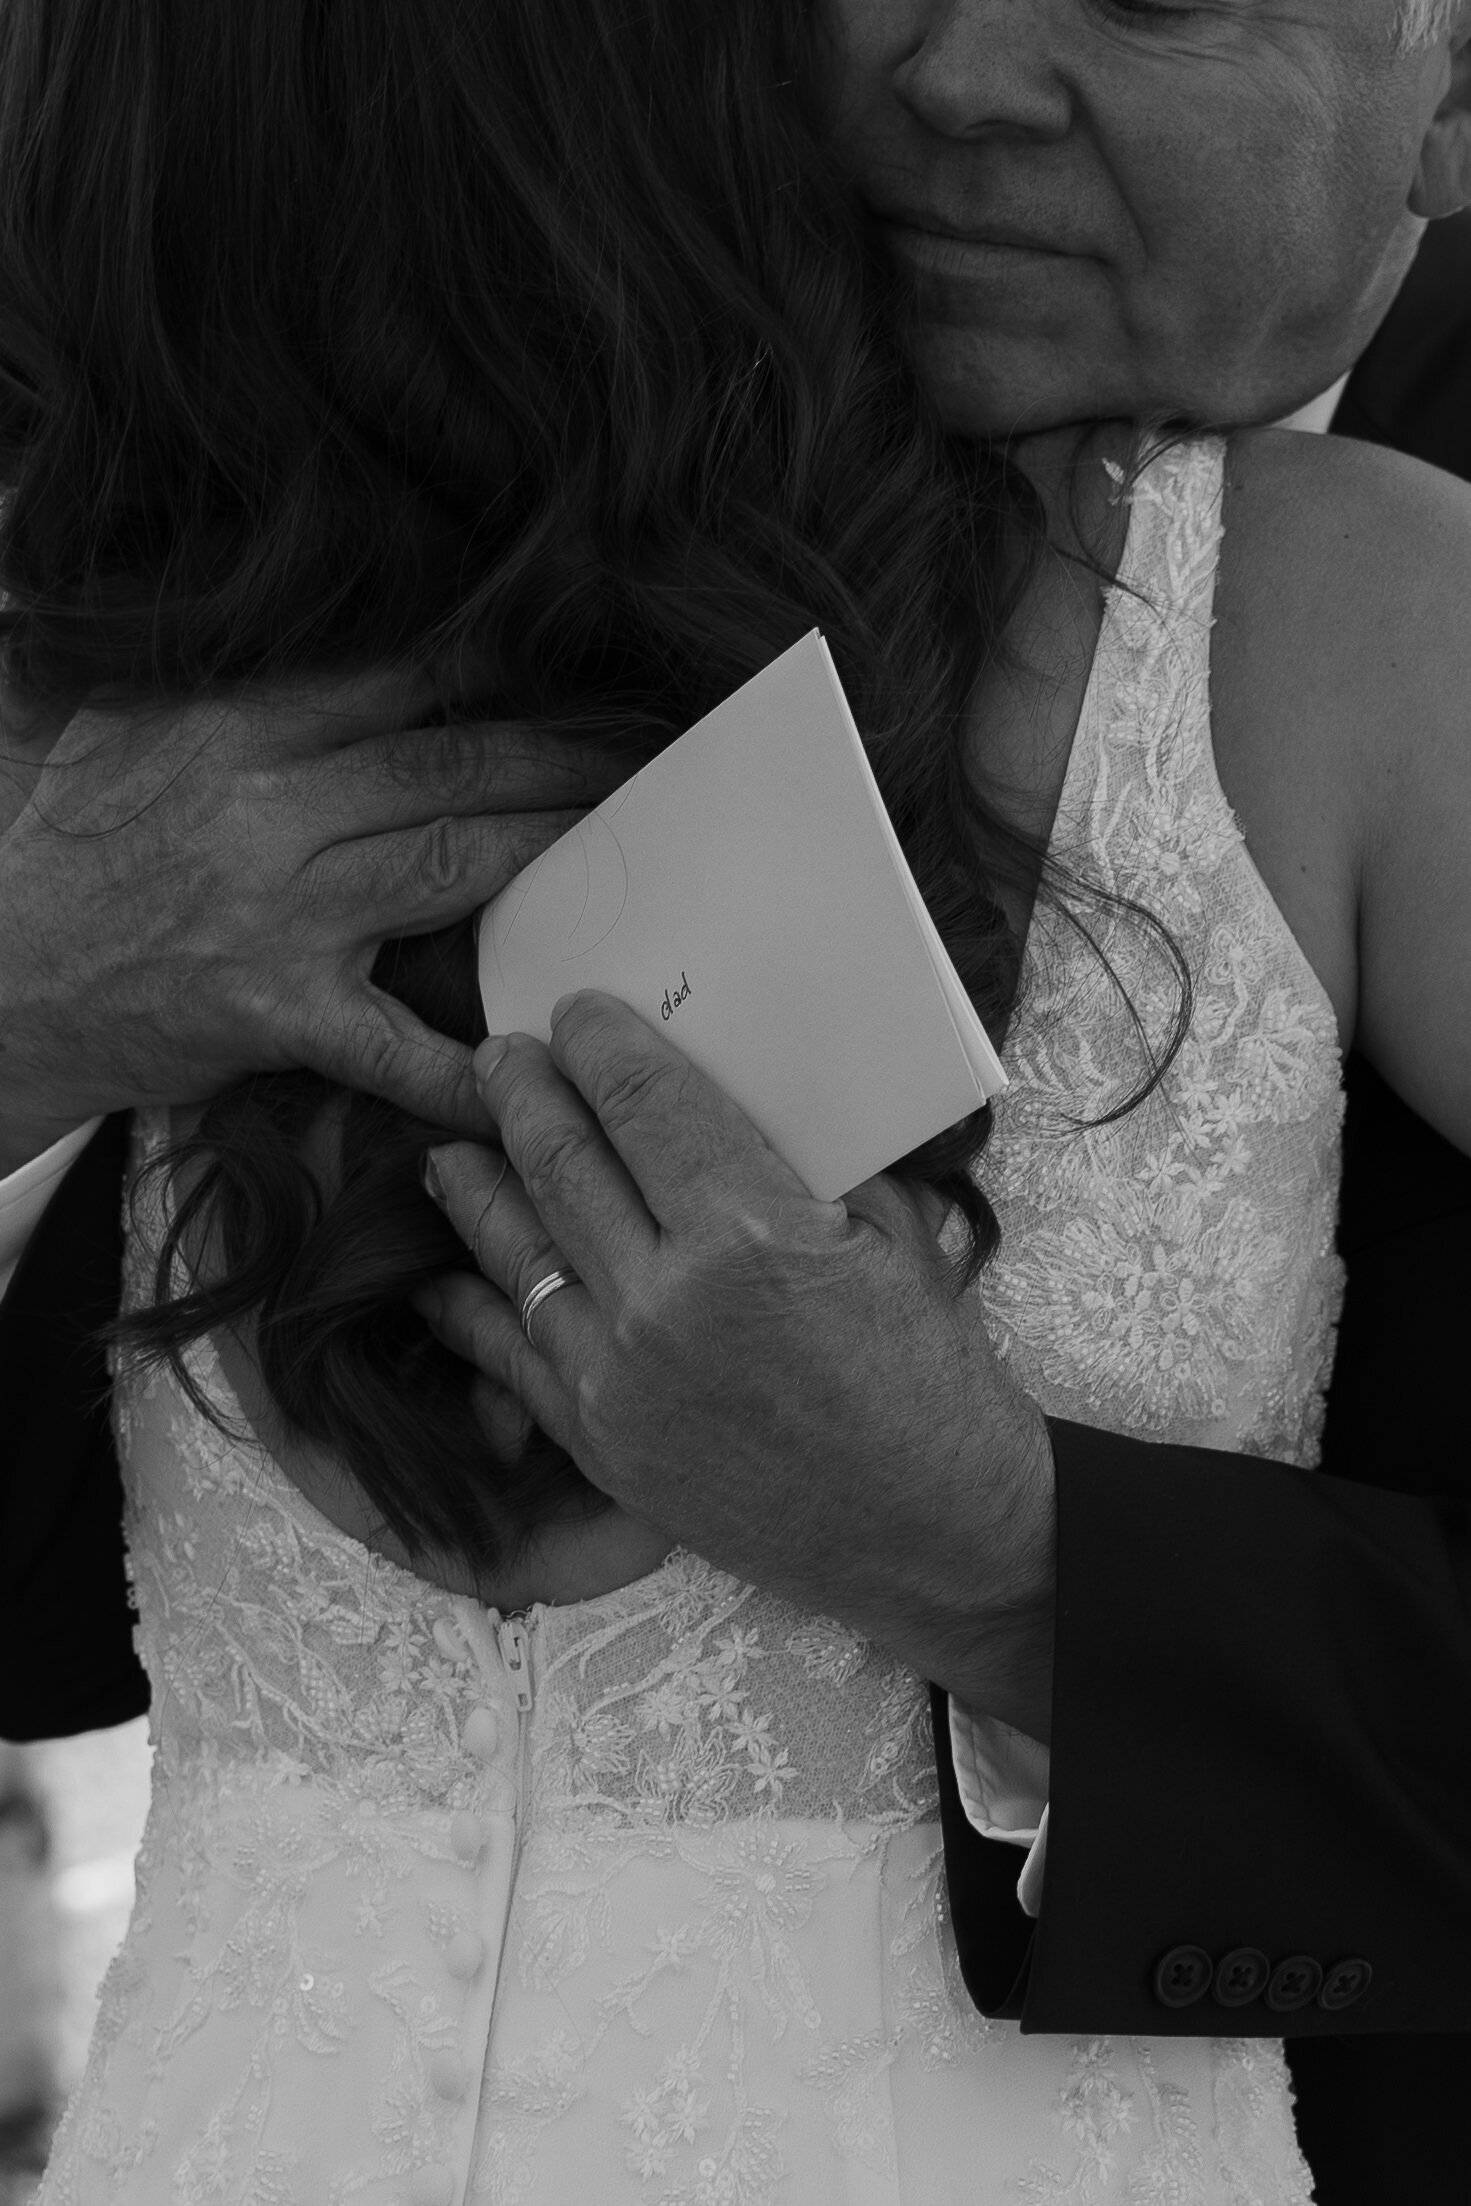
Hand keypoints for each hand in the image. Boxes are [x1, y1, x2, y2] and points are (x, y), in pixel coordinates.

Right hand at [0, 664, 618, 1170]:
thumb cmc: (56, 848)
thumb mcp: (103, 721)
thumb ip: (196, 669)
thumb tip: (270, 603)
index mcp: (233, 729)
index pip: (398, 682)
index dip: (500, 672)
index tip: (573, 667)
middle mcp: (266, 812)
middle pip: (451, 768)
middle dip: (562, 758)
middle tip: (643, 756)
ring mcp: (277, 916)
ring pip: (449, 868)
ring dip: (552, 855)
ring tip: (630, 848)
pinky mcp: (275, 1013)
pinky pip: (389, 1044)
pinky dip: (461, 1065)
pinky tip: (529, 1069)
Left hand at [417, 991, 1055, 1731]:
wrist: (938, 1534)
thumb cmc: (934, 1381)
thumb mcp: (898, 1238)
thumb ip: (812, 1164)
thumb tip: (746, 1099)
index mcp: (749, 1231)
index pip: (644, 1104)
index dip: (599, 1045)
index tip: (576, 1014)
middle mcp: (664, 1300)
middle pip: (563, 1163)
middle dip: (523, 1094)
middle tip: (498, 1056)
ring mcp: (620, 1380)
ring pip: (519, 1254)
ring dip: (478, 1184)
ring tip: (451, 1143)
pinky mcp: (602, 1447)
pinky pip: (511, 1359)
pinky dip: (468, 1310)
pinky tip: (441, 1278)